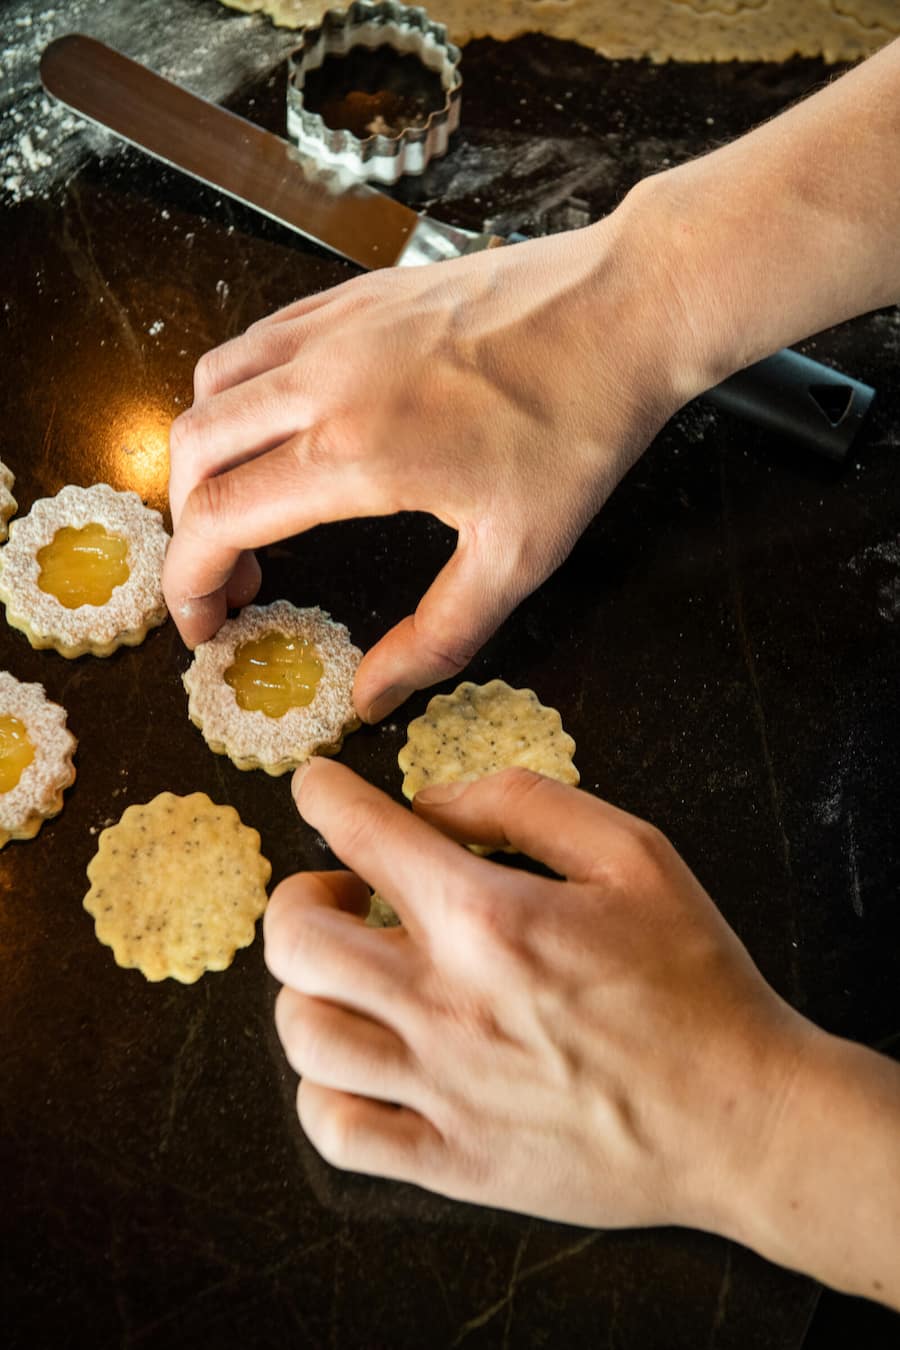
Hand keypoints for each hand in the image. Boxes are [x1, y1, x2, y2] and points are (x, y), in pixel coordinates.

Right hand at [164, 205, 703, 721]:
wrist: (622, 310)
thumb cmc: (577, 430)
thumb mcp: (517, 559)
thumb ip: (435, 638)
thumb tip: (372, 696)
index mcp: (353, 452)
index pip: (218, 519)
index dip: (189, 583)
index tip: (204, 624)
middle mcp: (323, 379)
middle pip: (193, 451)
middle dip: (188, 527)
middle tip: (233, 579)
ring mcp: (334, 327)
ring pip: (212, 386)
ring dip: (207, 457)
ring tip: (250, 507)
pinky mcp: (353, 296)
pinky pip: (259, 341)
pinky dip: (240, 395)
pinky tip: (284, 430)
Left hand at [264, 760, 808, 1234]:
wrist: (738, 1117)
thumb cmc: (694, 981)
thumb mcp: (634, 853)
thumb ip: (524, 804)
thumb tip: (433, 802)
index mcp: (488, 918)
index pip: (361, 834)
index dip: (323, 794)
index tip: (318, 788)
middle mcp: (444, 1003)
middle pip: (296, 938)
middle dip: (301, 895)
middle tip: (345, 896)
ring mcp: (439, 1091)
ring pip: (303, 1033)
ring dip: (310, 989)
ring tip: (354, 979)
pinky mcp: (449, 1162)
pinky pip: (334, 1129)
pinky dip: (324, 1089)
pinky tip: (362, 1062)